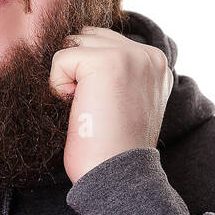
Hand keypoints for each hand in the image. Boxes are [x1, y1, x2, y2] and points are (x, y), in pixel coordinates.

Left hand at [49, 26, 173, 183]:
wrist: (117, 177)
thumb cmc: (113, 148)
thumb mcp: (126, 101)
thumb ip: (116, 72)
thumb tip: (78, 49)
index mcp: (156, 63)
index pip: (103, 40)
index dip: (88, 73)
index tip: (104, 108)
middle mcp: (148, 54)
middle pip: (86, 37)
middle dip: (77, 70)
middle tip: (93, 109)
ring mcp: (130, 54)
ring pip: (72, 45)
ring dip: (68, 78)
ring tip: (89, 108)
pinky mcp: (107, 61)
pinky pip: (60, 59)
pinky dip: (58, 86)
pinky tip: (80, 110)